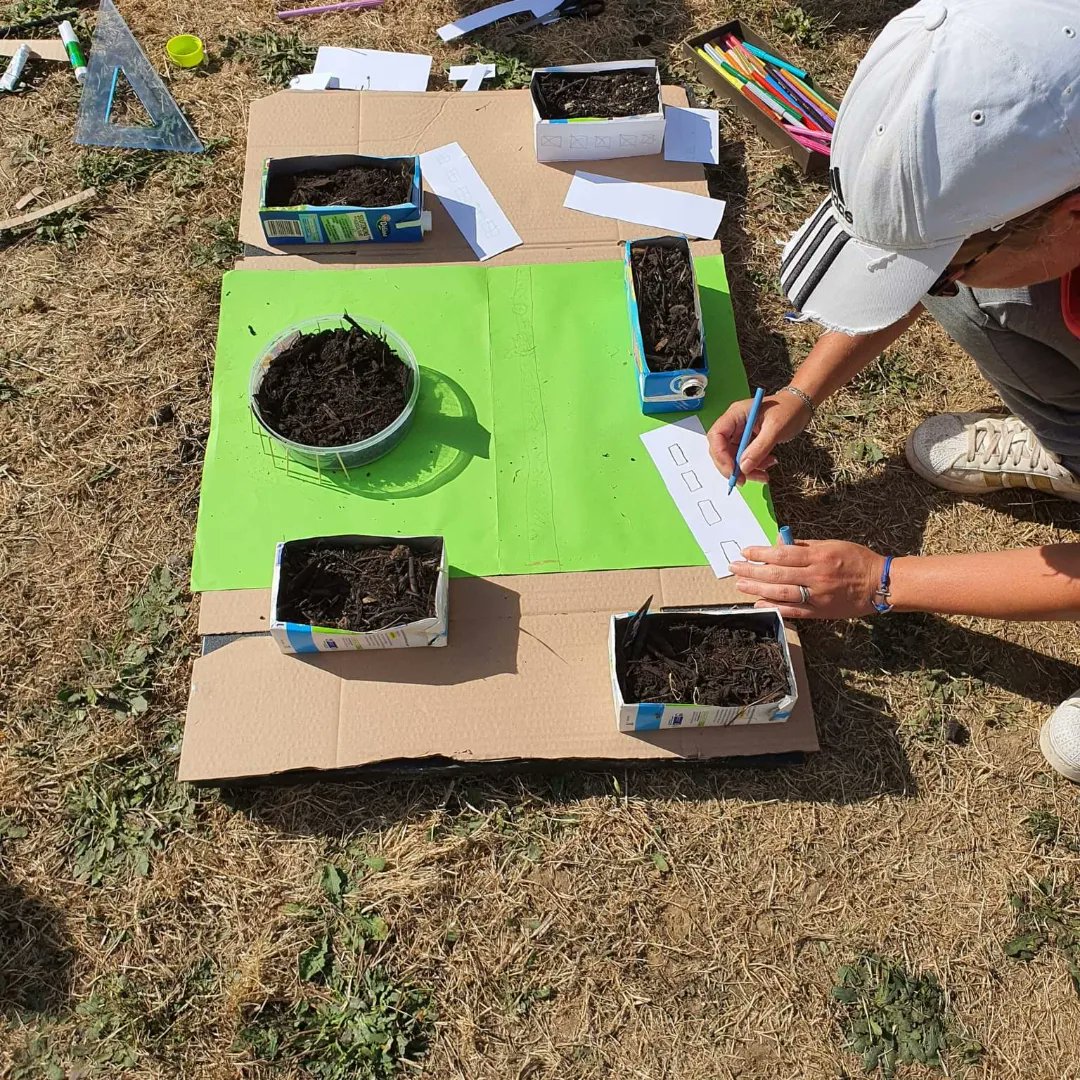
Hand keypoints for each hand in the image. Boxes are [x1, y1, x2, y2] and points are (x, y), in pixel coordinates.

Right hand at [707, 392, 809, 484]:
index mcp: (735, 415)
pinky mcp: (747, 442)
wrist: (800, 406)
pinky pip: (744, 459)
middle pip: (721, 450)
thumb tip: (743, 467)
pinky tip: (768, 464)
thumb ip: (759, 448)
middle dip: (732, 468)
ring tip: (764, 474)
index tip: (732, 471)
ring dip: (747, 470)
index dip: (720, 455)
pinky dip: (755, 467)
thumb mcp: (775, 428)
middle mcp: (734, 425)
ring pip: (733, 459)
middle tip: (744, 480)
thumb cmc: (789, 409)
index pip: (716, 436)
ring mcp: (740, 434)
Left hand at [730, 540, 885, 618]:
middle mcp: (816, 576)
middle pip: (777, 573)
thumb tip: (779, 544)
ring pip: (782, 592)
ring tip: (740, 585)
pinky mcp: (820, 611)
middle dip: (752, 570)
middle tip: (734, 568)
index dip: (761, 553)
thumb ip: (804, 546)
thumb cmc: (855, 559)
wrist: (879, 584)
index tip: (745, 552)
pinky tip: (758, 604)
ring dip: (758, 588)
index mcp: (819, 556)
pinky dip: (774, 607)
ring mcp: (817, 595)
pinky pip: (793, 611)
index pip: (783, 554)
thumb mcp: (831, 544)